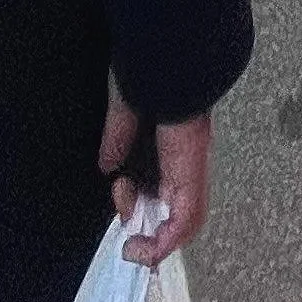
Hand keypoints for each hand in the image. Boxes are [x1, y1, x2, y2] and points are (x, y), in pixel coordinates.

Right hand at [100, 84, 213, 263]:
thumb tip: (109, 163)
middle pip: (174, 208)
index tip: (122, 203)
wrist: (172, 53)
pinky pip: (187, 217)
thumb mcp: (127, 107)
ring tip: (132, 232)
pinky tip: (147, 247)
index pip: (166, 185)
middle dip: (143, 221)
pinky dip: (167, 240)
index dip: (143, 203)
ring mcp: (192, 165)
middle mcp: (186, 157)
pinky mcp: (191, 170)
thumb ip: (118, 135)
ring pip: (184, 219)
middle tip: (124, 211)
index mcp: (174, 140)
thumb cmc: (153, 69)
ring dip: (153, 234)